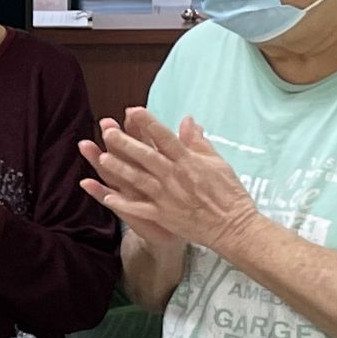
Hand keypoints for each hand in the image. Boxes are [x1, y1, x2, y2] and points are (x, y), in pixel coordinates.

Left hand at [78, 109, 260, 251]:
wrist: (234, 227)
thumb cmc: (229, 193)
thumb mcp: (217, 163)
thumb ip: (198, 142)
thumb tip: (188, 120)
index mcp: (188, 161)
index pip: (165, 138)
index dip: (148, 123)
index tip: (132, 111)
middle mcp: (175, 177)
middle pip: (146, 156)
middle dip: (126, 143)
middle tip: (108, 132)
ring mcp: (167, 197)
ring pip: (139, 180)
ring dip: (120, 169)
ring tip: (102, 158)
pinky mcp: (164, 215)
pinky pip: (140, 209)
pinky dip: (124, 203)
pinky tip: (107, 196)